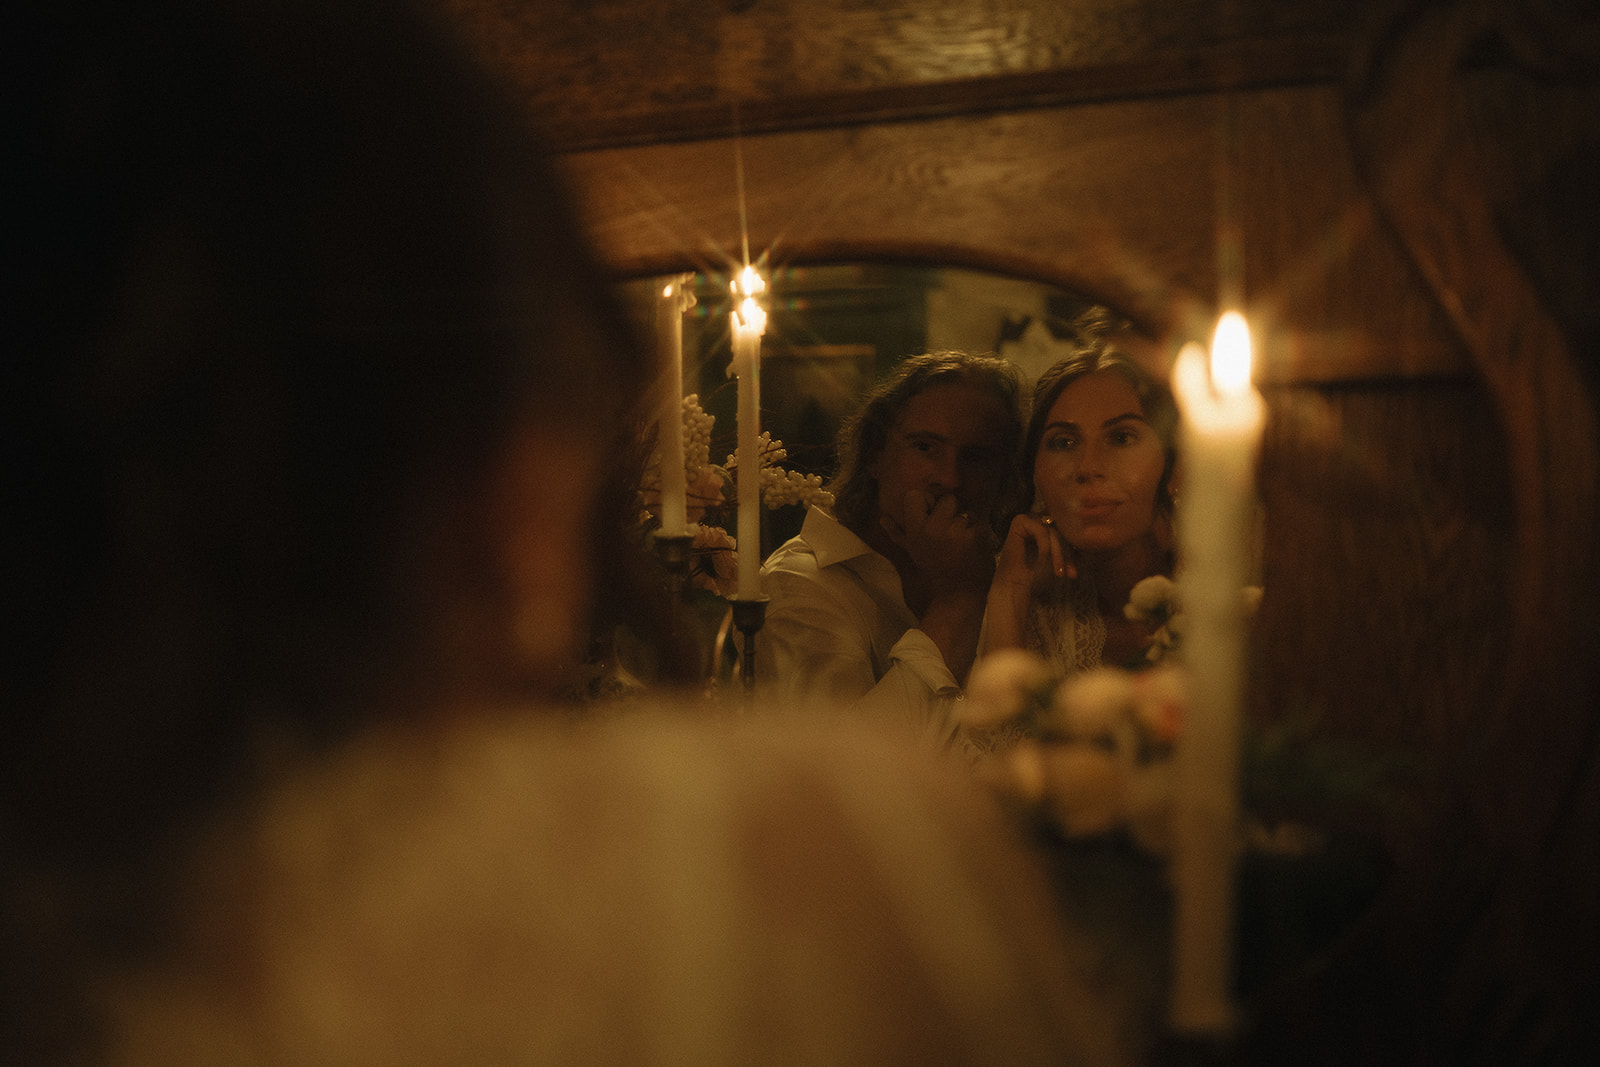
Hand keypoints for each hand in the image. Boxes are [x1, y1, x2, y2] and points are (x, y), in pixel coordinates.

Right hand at [879, 490, 997, 597]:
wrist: (956, 592)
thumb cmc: (934, 568)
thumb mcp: (912, 550)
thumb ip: (897, 533)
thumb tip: (882, 518)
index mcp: (915, 529)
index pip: (915, 495)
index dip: (927, 502)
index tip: (931, 517)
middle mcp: (933, 528)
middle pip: (948, 499)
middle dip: (953, 512)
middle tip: (951, 533)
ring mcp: (955, 531)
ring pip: (967, 511)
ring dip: (969, 523)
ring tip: (964, 541)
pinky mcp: (975, 537)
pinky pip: (981, 523)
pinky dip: (981, 533)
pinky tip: (975, 547)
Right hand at [994, 512, 1075, 593]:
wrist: (1017, 585)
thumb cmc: (1039, 573)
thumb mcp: (1064, 558)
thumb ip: (1075, 547)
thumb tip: (1094, 545)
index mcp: (1050, 522)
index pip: (1069, 529)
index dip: (1076, 549)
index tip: (1077, 569)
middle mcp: (1039, 517)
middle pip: (1063, 529)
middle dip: (1069, 553)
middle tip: (1071, 573)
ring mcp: (1029, 518)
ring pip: (1054, 531)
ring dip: (1059, 553)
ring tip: (1059, 572)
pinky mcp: (1019, 522)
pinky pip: (1041, 530)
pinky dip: (1045, 547)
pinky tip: (1041, 560)